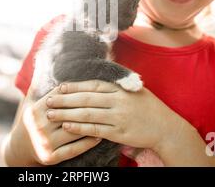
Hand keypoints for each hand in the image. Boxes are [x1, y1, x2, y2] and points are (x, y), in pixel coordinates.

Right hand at [20, 86, 101, 164]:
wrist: (18, 150)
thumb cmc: (31, 121)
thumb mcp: (30, 102)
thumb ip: (37, 83)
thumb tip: (41, 60)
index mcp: (35, 111)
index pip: (59, 98)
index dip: (75, 92)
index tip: (90, 88)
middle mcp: (39, 127)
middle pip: (68, 113)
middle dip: (86, 107)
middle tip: (103, 102)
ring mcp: (44, 143)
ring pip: (73, 130)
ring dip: (90, 124)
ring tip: (104, 118)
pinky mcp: (50, 157)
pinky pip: (73, 149)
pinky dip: (87, 143)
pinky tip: (97, 137)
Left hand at [45, 80, 183, 151]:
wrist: (166, 127)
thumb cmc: (148, 107)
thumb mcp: (133, 90)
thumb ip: (115, 85)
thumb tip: (94, 80)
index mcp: (120, 89)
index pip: (92, 85)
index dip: (74, 86)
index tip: (59, 87)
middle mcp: (118, 101)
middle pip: (86, 98)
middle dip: (64, 99)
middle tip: (47, 100)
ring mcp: (118, 117)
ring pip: (87, 113)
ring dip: (66, 113)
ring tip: (51, 114)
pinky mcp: (119, 133)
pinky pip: (95, 129)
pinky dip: (80, 127)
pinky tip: (67, 125)